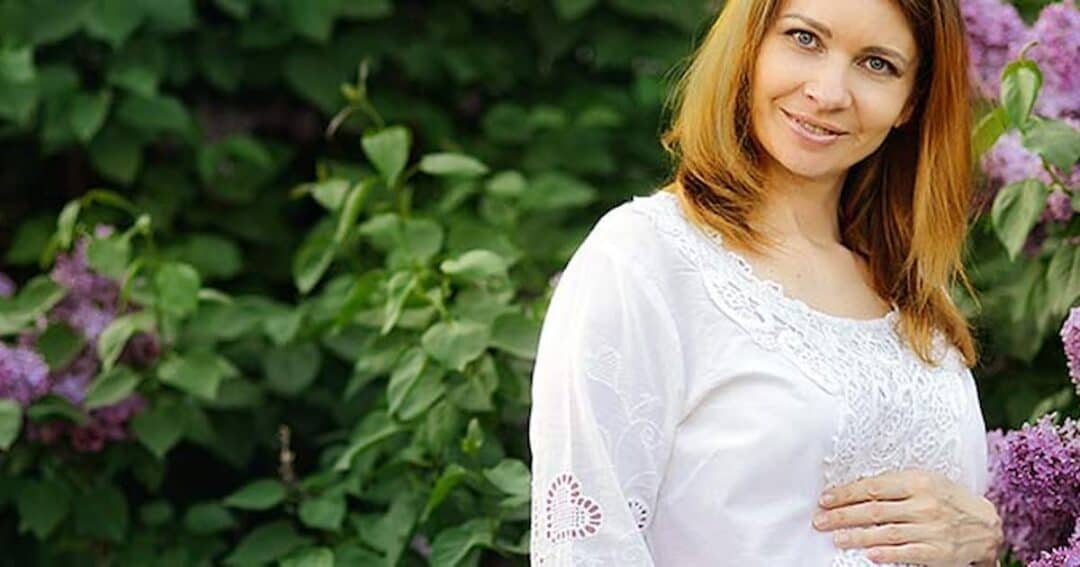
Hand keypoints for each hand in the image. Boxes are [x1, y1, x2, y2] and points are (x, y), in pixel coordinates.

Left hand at [812, 469, 1002, 565]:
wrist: (986, 524)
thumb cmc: (947, 498)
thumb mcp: (925, 481)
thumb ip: (894, 484)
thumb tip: (855, 489)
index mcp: (918, 481)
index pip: (873, 487)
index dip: (846, 493)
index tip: (825, 499)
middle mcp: (924, 504)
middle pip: (874, 510)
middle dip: (843, 516)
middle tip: (820, 520)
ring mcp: (932, 529)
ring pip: (886, 532)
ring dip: (857, 536)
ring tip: (836, 538)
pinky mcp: (938, 551)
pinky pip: (907, 553)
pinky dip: (887, 554)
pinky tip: (868, 554)